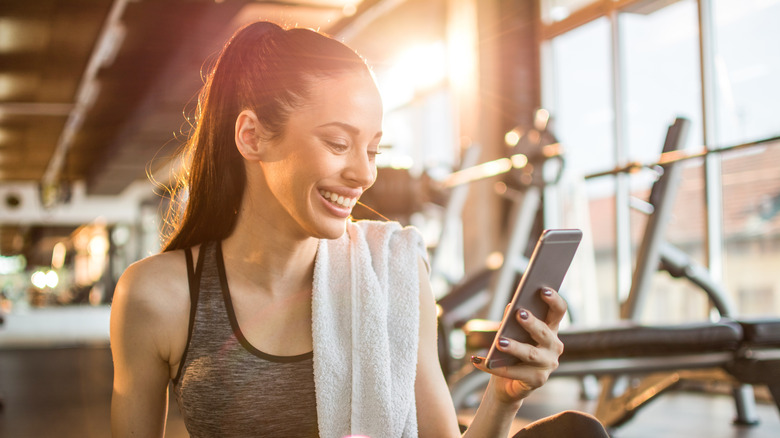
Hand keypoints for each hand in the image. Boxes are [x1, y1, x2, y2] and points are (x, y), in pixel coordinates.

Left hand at [470, 287, 566, 404]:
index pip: (558, 311)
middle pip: (544, 332)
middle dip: (531, 322)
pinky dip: (492, 366)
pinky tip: (477, 360)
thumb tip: (510, 305)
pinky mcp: (537, 380)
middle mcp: (554, 346)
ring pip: (530, 353)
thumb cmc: (512, 352)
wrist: (508, 383)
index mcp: (551, 329)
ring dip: (514, 347)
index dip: (554, 300)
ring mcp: (548, 364)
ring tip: (499, 342)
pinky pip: (512, 372)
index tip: (543, 289)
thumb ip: (512, 319)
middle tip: (519, 313)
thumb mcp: (512, 332)